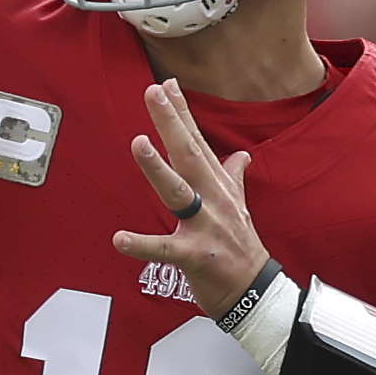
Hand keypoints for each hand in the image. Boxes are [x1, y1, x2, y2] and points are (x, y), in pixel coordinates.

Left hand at [114, 79, 272, 313]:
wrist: (256, 291)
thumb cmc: (242, 248)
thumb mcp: (240, 206)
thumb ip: (233, 176)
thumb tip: (241, 154)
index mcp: (218, 186)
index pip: (197, 142)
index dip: (183, 112)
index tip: (167, 83)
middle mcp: (213, 200)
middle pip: (189, 155)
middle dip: (171, 122)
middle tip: (153, 92)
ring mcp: (205, 228)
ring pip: (178, 193)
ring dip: (158, 168)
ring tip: (139, 143)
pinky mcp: (196, 257)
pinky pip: (165, 250)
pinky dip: (142, 245)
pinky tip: (119, 239)